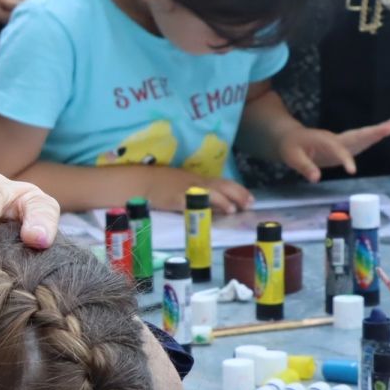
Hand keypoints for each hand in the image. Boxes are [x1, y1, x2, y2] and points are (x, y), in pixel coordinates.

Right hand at [135, 165, 252, 213]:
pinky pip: (195, 200)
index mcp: (197, 178)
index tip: (250, 198)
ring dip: (226, 199)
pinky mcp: (177, 197)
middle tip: (250, 203)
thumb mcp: (181, 186)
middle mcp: (195, 182)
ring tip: (236, 209)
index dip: (238, 190)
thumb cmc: (158, 185)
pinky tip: (212, 210)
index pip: (222, 182)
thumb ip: (198, 194)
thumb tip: (217, 205)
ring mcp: (186, 189)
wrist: (139, 182)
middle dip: (238, 194)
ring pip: (212, 191)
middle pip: (222, 185)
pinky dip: (207, 205)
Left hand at [274, 120, 389, 182]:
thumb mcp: (292, 157)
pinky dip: (370, 139)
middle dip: (373, 132)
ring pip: (359, 137)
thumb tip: (316, 179)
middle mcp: (335, 139)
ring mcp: (339, 142)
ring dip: (375, 133)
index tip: (352, 171)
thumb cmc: (290, 146)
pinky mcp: (342, 146)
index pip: (338, 151)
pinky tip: (382, 135)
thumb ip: (305, 167)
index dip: (345, 160)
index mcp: (324, 141)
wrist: (290, 136)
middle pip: (356, 136)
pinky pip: (358, 142)